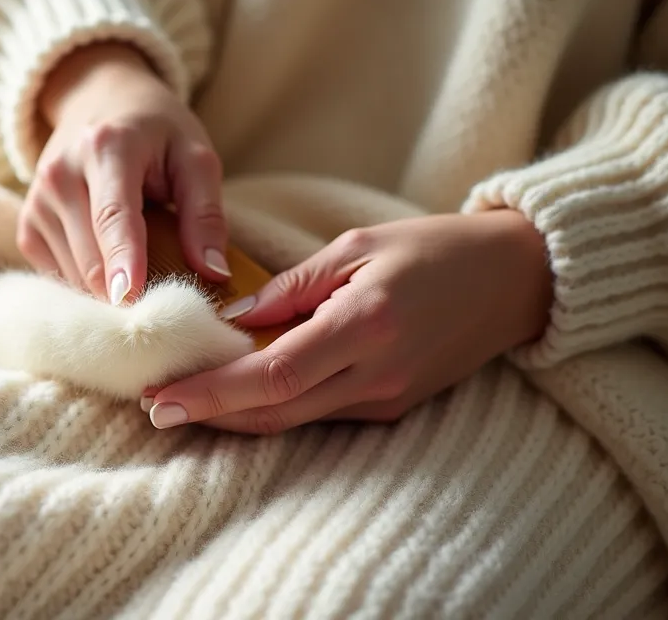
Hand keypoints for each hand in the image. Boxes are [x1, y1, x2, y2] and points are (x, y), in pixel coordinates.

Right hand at [20, 42, 228, 304]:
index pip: (113, 214)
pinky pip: (56, 276)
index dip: (122, 259)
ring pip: (73, 276)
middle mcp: (60, 174)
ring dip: (107, 291)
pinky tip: (108, 264)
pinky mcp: (26, 226)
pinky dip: (86, 283)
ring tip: (137, 271)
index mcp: (107, 147)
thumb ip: (205, 213)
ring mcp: (37, 202)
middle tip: (165, 304)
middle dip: (127, 293)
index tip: (128, 298)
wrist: (97, 101)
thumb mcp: (195, 157)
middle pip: (90, 257)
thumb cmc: (155, 132)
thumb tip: (214, 272)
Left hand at [145, 210, 553, 433]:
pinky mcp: (392, 410)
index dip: (211, 392)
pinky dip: (272, 408)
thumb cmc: (433, 249)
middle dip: (208, 413)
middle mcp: (376, 377)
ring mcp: (386, 401)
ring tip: (180, 400)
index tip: (160, 396)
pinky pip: (318, 416)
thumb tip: (230, 319)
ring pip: (293, 421)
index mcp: (364, 325)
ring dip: (234, 416)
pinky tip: (236, 394)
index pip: (271, 375)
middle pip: (274, 412)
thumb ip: (290, 287)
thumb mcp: (356, 246)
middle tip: (151, 404)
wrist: (516, 281)